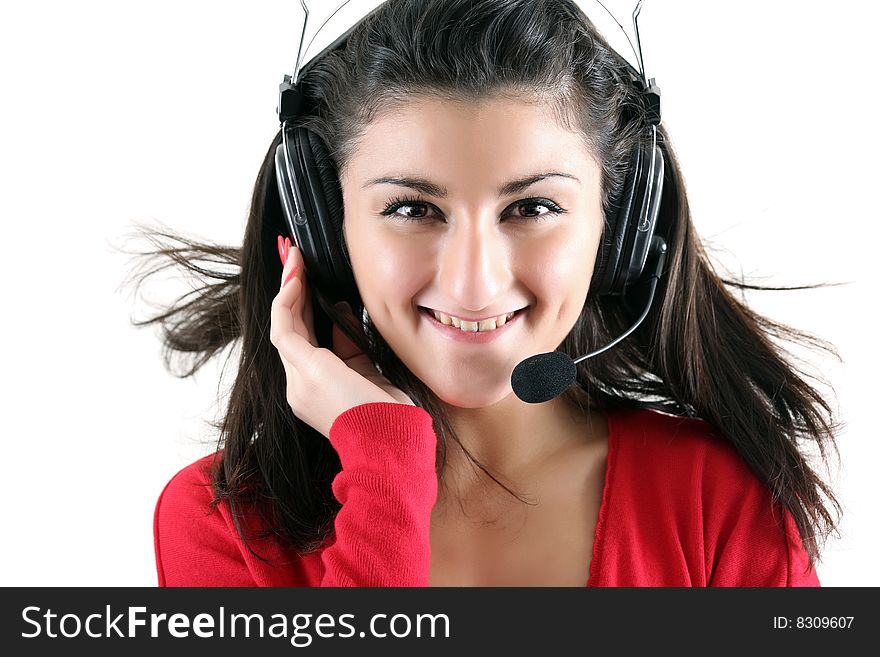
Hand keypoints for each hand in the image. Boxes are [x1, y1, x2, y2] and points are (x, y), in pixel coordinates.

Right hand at [270, 237, 415, 438]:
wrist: (391, 446)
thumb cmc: (389, 418)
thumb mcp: (368, 374)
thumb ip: (350, 346)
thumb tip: (342, 312)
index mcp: (314, 390)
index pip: (302, 340)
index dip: (302, 307)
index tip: (306, 280)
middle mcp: (299, 387)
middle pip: (289, 329)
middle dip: (292, 291)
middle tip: (294, 259)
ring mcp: (298, 381)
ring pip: (284, 325)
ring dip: (289, 287)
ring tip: (294, 257)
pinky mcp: (304, 370)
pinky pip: (286, 327)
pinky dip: (289, 299)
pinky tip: (297, 276)